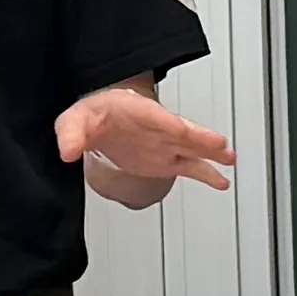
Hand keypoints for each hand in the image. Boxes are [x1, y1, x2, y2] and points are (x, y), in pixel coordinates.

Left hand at [57, 84, 235, 208]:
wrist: (101, 122)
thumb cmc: (95, 114)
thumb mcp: (76, 120)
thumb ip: (71, 134)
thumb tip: (66, 151)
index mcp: (139, 113)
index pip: (157, 119)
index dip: (169, 125)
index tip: (182, 129)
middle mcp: (159, 129)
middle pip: (183, 132)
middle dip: (199, 138)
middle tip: (219, 145)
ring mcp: (165, 145)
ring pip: (193, 149)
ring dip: (211, 155)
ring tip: (229, 160)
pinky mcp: (166, 160)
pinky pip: (191, 167)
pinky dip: (207, 175)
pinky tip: (221, 181)